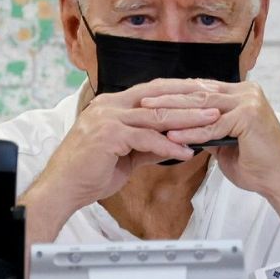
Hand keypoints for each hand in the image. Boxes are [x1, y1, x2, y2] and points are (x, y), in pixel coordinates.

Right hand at [22, 79, 216, 229]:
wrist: (63, 188)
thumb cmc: (88, 172)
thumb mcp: (124, 156)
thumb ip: (146, 145)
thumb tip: (172, 144)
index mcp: (112, 105)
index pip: (153, 90)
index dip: (180, 90)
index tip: (204, 94)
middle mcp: (109, 105)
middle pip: (158, 96)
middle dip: (190, 99)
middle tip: (216, 102)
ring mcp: (107, 118)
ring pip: (156, 115)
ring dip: (187, 119)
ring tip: (211, 123)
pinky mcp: (108, 135)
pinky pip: (145, 138)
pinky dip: (168, 145)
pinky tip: (186, 151)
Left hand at [143, 79, 279, 226]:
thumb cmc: (255, 163)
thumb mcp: (224, 140)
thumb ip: (206, 128)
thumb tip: (180, 126)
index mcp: (240, 93)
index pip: (200, 88)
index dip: (173, 92)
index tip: (148, 97)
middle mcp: (245, 92)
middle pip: (198, 92)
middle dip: (168, 97)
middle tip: (142, 101)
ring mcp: (249, 102)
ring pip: (202, 106)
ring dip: (174, 111)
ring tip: (149, 114)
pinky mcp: (249, 117)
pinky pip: (212, 126)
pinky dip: (191, 133)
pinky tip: (171, 136)